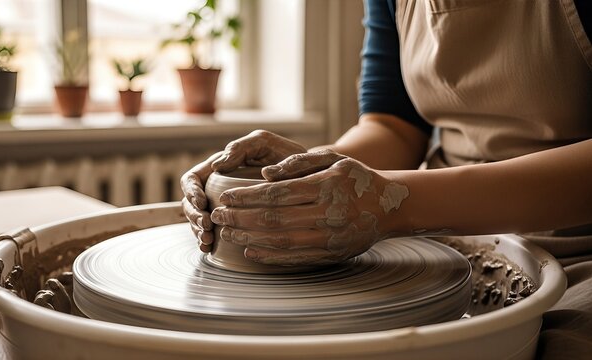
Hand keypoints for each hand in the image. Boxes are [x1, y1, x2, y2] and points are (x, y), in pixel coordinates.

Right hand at [181, 130, 306, 251]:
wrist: (307, 174)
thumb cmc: (285, 155)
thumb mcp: (264, 143)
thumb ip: (241, 148)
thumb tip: (217, 166)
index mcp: (219, 167)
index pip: (192, 179)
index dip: (191, 192)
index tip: (202, 204)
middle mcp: (217, 186)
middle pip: (191, 203)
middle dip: (194, 216)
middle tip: (206, 227)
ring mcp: (223, 205)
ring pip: (198, 219)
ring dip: (197, 230)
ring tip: (207, 240)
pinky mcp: (233, 220)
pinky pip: (212, 231)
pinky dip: (206, 240)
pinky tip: (209, 247)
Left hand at [210, 150, 409, 265]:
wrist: (391, 206)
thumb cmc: (357, 178)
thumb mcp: (333, 159)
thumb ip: (299, 162)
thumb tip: (266, 173)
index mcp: (326, 186)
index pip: (277, 193)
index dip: (247, 197)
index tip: (225, 196)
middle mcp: (328, 213)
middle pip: (274, 219)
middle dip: (240, 218)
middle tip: (218, 215)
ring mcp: (331, 236)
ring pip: (281, 241)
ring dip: (250, 238)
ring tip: (228, 232)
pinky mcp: (332, 253)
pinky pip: (296, 258)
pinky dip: (270, 256)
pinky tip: (251, 251)